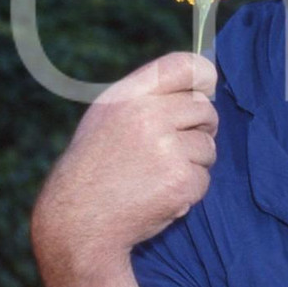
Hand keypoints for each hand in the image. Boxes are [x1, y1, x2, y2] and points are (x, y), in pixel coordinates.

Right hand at [33, 51, 217, 266]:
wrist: (78, 220)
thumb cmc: (95, 169)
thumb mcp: (106, 118)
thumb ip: (146, 99)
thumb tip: (199, 90)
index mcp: (129, 96)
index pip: (182, 66)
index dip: (203, 75)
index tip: (207, 88)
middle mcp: (148, 116)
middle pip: (204, 108)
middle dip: (200, 128)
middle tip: (176, 148)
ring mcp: (166, 148)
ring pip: (208, 146)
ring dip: (193, 163)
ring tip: (158, 175)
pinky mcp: (180, 179)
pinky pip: (204, 178)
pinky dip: (188, 190)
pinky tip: (160, 194)